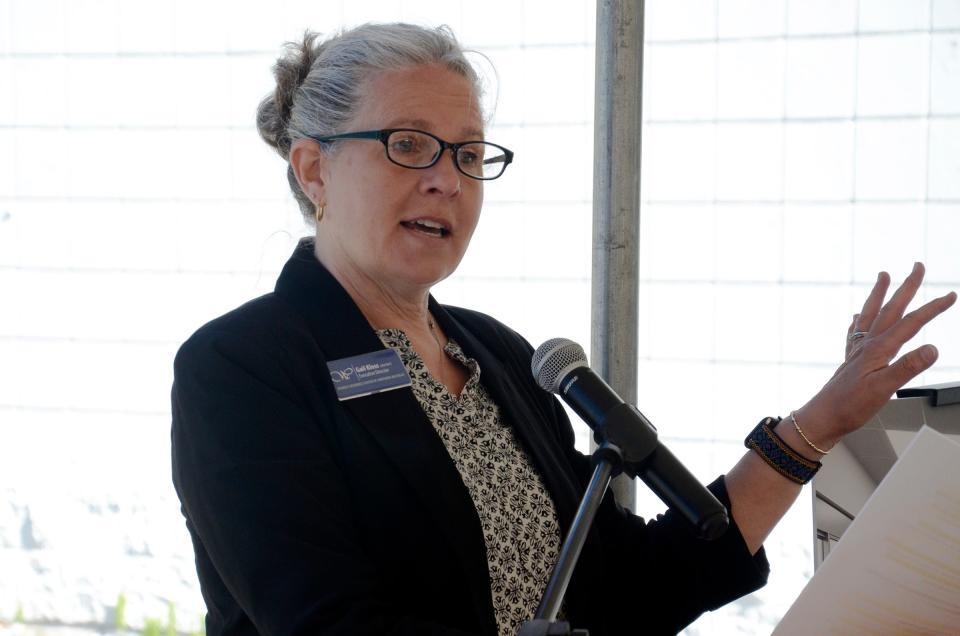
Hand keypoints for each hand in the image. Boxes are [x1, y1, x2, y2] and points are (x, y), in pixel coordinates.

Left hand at [797, 263, 955, 449]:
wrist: (823, 416)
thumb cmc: (850, 406)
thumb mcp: (884, 389)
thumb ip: (908, 368)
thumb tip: (932, 348)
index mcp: (878, 349)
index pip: (911, 323)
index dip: (932, 308)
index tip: (950, 295)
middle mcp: (867, 344)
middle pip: (890, 308)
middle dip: (906, 286)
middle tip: (917, 266)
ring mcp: (857, 349)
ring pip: (870, 313)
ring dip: (879, 293)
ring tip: (884, 275)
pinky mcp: (850, 359)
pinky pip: (855, 331)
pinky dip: (859, 319)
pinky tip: (857, 316)